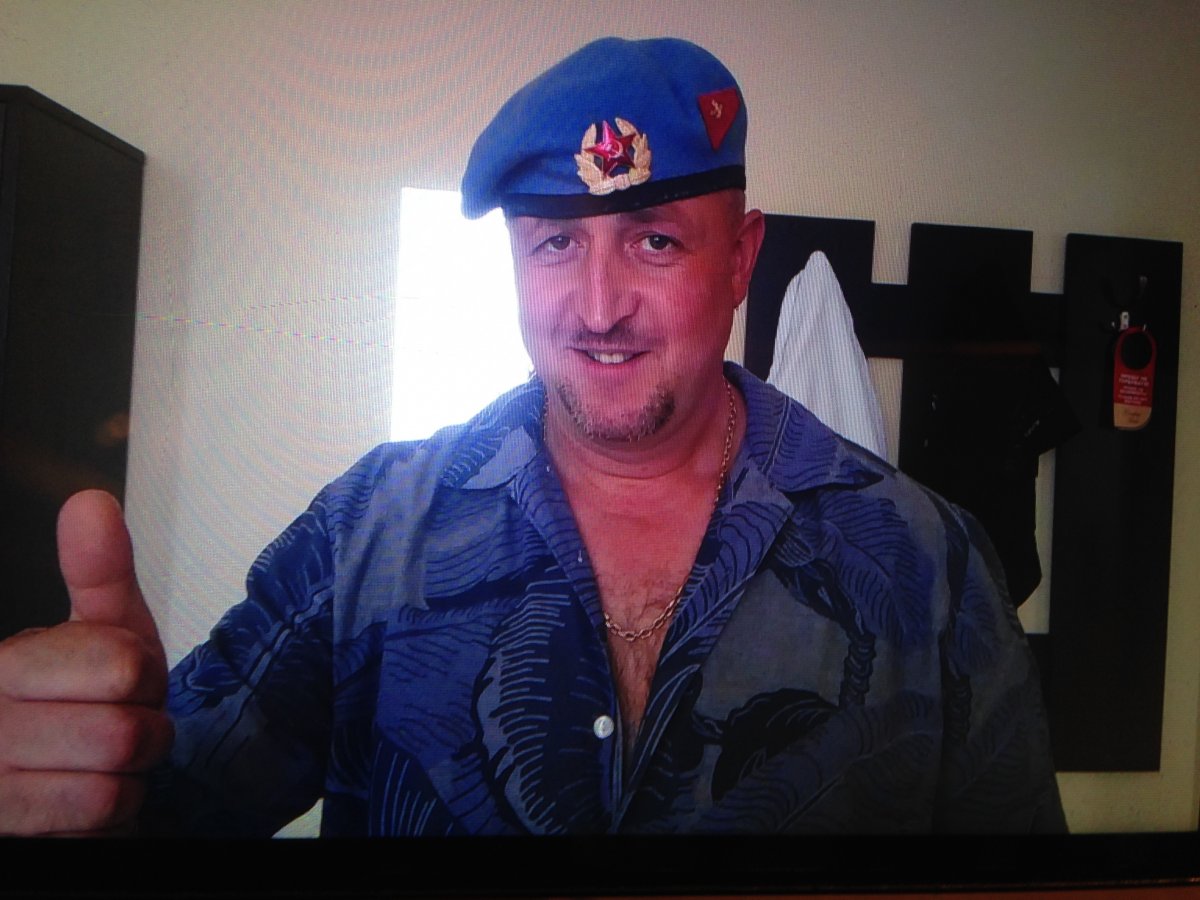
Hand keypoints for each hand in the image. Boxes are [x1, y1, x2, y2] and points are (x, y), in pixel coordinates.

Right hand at [0, 490, 172, 834]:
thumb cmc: (86, 701)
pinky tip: (85, 798)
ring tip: (102, 763)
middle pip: (124, 730)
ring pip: (113, 781)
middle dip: (144, 732)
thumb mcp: (101, 631)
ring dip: (130, 776)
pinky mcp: (5, 831)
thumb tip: (90, 502)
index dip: (143, 676)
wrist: (56, 788)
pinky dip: (110, 815)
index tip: (119, 681)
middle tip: (119, 724)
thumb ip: (98, 572)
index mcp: (3, 667)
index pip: (122, 665)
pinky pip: (96, 820)